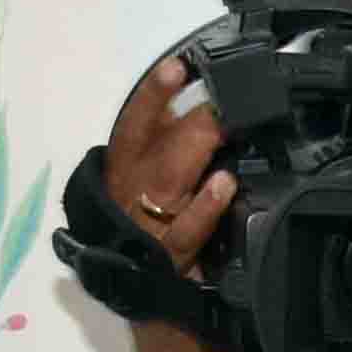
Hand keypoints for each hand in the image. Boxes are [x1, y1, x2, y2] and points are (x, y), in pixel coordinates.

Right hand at [104, 57, 234, 280]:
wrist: (136, 285)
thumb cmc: (144, 216)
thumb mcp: (147, 172)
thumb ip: (168, 137)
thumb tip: (204, 99)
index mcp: (126, 163)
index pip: (136, 121)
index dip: (155, 93)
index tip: (177, 66)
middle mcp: (134, 188)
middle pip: (154, 146)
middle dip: (190, 121)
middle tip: (222, 100)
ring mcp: (151, 221)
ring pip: (168, 180)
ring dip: (195, 151)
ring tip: (220, 129)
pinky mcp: (173, 255)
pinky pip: (187, 230)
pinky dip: (205, 207)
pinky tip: (225, 186)